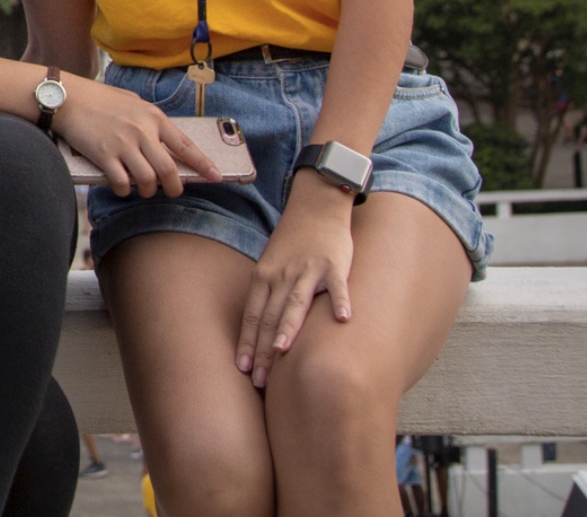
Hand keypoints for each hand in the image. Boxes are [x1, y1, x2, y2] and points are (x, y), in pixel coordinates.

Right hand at [54, 78, 221, 197]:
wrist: (67, 98)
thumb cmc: (98, 98)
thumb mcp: (131, 101)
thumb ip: (149, 119)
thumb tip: (163, 139)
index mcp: (153, 116)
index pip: (185, 144)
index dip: (203, 164)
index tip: (216, 177)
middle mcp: (142, 131)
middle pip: (169, 170)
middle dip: (175, 187)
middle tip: (173, 192)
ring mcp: (123, 144)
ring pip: (148, 180)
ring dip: (149, 191)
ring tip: (145, 190)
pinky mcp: (104, 156)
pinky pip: (122, 183)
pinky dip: (125, 190)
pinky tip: (121, 187)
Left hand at [236, 180, 353, 385]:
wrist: (315, 207)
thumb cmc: (292, 244)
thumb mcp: (271, 266)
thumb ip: (267, 295)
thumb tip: (261, 331)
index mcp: (264, 277)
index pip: (253, 315)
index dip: (248, 342)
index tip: (243, 369)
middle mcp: (281, 275)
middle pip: (270, 316)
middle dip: (263, 349)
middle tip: (259, 379)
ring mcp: (307, 269)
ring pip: (295, 302)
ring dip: (288, 327)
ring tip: (282, 351)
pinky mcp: (334, 264)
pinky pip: (337, 285)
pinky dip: (340, 300)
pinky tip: (344, 319)